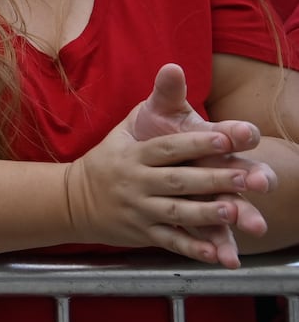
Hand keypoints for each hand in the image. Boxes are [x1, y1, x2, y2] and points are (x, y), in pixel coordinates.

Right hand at [65, 82, 270, 268]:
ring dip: (205, 214)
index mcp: (133, 154)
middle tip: (246, 177)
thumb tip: (174, 66)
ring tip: (234, 211)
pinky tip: (218, 254)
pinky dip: (194, 250)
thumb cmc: (111, 157)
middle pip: (177, 181)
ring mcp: (139, 210)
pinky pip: (171, 242)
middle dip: (212, 179)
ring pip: (176, 212)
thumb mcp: (127, 126)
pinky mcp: (143, 234)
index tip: (223, 136)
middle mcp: (135, 182)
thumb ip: (157, 100)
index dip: (194, 142)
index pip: (167, 147)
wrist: (74, 199)